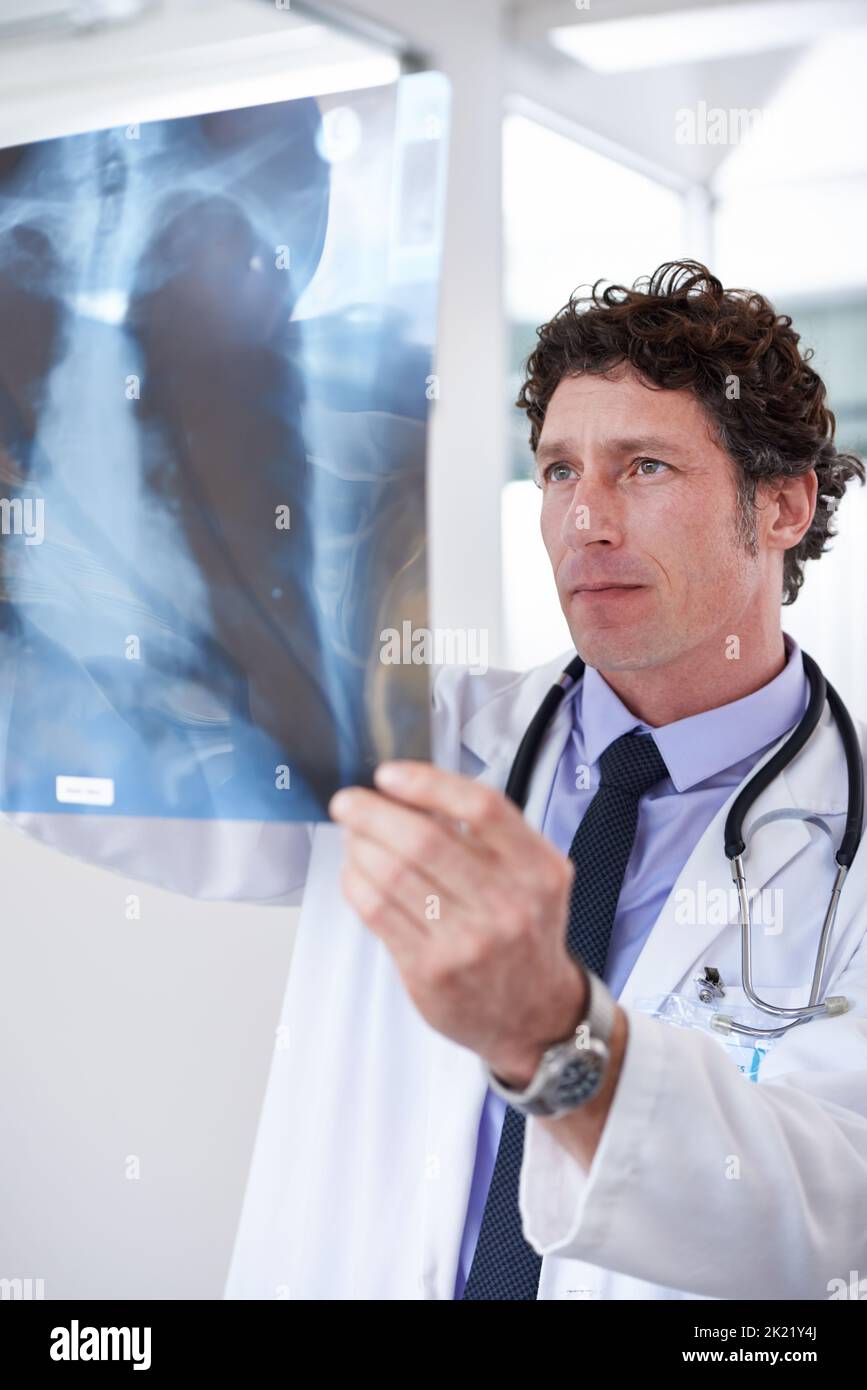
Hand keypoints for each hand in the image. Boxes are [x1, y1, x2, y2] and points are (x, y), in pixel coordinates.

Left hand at [329, 760, 587, 1085]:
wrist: (534, 1015)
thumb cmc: (525, 932)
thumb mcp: (534, 876)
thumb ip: (488, 834)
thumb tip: (412, 793)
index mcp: (538, 869)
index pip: (482, 807)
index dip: (427, 783)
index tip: (389, 775)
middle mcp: (508, 905)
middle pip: (425, 840)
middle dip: (373, 813)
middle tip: (348, 802)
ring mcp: (469, 942)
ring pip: (392, 875)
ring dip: (359, 846)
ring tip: (352, 835)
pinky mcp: (431, 971)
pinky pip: (376, 912)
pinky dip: (356, 882)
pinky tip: (355, 871)